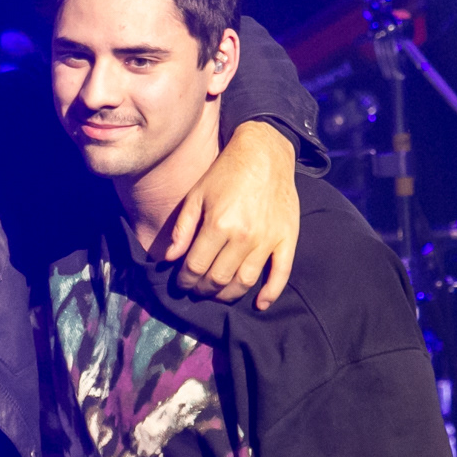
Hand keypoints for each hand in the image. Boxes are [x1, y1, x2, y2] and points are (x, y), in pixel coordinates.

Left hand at [166, 121, 298, 309]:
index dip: (185, 280)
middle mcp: (244, 236)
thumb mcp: (197, 195)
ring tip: (218, 294)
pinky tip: (260, 304)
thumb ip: (182, 228)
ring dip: (228, 295)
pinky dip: (270, 293)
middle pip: (218, 279)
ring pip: (244, 282)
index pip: (196, 267)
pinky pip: (280, 274)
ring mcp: (267, 240)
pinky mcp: (286, 239)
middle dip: (202, 289)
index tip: (182, 282)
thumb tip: (169, 258)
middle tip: (197, 289)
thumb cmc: (226, 173)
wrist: (265, 153)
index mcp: (218, 224)